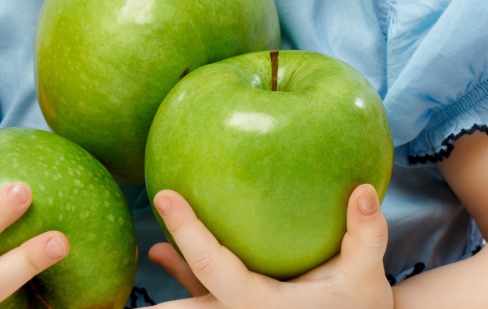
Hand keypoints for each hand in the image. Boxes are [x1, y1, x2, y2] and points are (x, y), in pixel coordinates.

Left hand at [148, 184, 393, 308]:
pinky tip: (164, 255)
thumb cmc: (363, 304)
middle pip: (190, 304)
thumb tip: (364, 190)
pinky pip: (209, 293)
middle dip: (159, 304)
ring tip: (152, 253)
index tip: (164, 195)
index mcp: (261, 305)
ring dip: (174, 277)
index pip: (213, 266)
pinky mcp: (244, 307)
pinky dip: (188, 275)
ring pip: (198, 299)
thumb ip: (366, 234)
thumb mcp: (367, 274)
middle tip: (121, 289)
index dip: (187, 231)